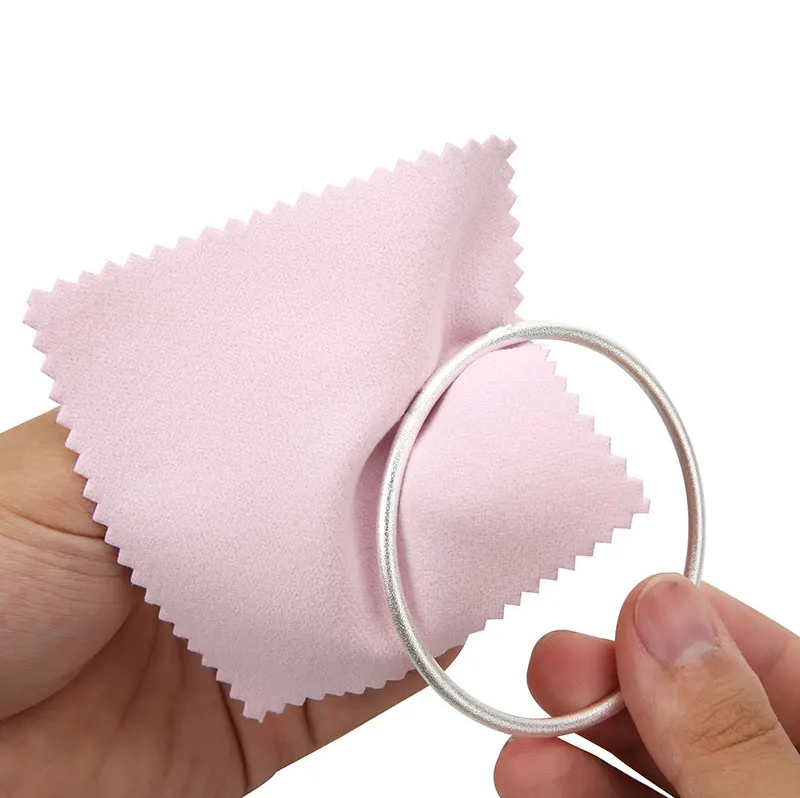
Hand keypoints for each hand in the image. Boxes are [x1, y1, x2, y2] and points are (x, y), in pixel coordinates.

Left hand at [0, 412, 454, 796]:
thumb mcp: (64, 478)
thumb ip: (187, 436)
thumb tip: (307, 388)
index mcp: (187, 480)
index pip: (295, 433)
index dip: (360, 401)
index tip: (426, 366)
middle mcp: (229, 552)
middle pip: (342, 514)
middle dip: (410, 478)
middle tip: (481, 438)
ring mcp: (253, 636)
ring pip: (366, 598)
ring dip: (425, 566)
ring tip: (487, 516)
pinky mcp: (266, 719)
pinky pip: (359, 687)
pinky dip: (413, 656)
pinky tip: (455, 613)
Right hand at [495, 574, 799, 795]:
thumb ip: (727, 730)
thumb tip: (665, 607)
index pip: (787, 664)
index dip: (707, 623)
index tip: (632, 602)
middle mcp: (783, 784)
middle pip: (705, 713)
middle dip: (620, 683)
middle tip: (555, 664)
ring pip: (659, 771)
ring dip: (581, 743)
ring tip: (523, 735)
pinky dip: (576, 793)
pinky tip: (533, 774)